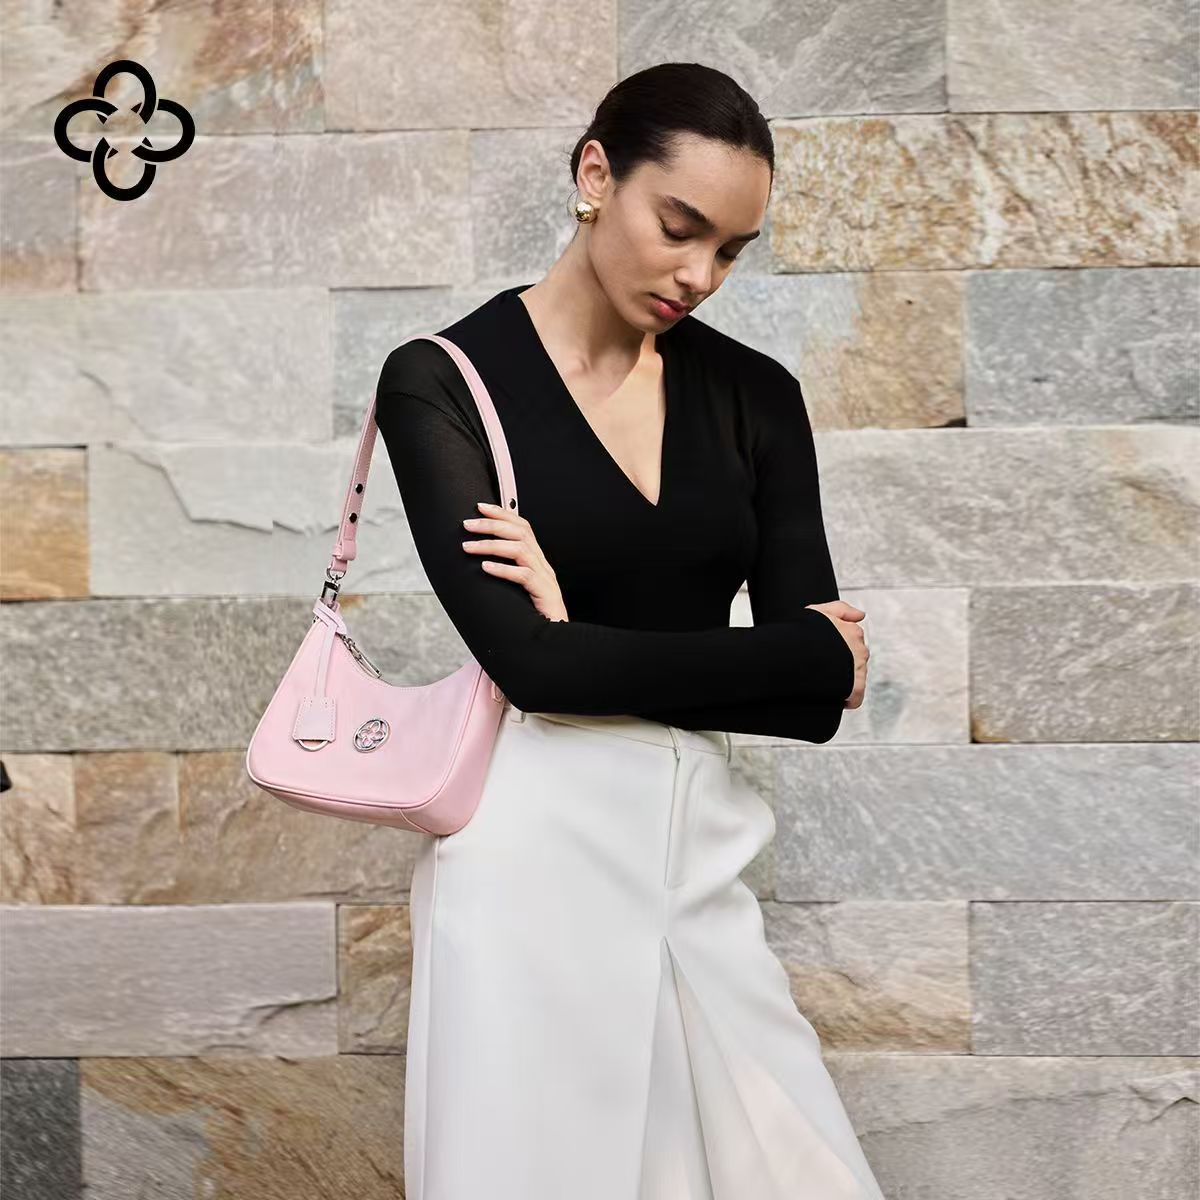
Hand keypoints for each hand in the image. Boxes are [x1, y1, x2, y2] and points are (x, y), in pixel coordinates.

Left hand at [461, 501, 568, 621]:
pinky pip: (524, 576)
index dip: (503, 513)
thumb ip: (506, 573)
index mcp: (537, 561)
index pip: (523, 526)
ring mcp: (546, 579)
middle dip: (492, 524)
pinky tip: (485, 568)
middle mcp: (543, 565)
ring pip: (520, 550)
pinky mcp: (545, 595)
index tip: (480, 507)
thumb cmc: (534, 617)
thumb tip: (478, 563)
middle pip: (521, 532)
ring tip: (468, 547)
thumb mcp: (518, 590)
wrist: (556, 642)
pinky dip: (503, 569)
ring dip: (491, 545)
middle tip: (467, 525)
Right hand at [805, 599, 868, 709]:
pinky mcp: (855, 687)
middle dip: (843, 665)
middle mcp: (860, 650)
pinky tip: (832, 696)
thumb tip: (861, 615)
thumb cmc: (805, 633)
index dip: (839, 649)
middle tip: (822, 668)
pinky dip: (846, 699)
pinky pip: (856, 698)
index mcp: (853, 631)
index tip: (825, 654)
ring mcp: (859, 669)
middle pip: (855, 661)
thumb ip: (841, 609)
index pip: (853, 643)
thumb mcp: (819, 611)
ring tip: (823, 681)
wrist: (797, 654)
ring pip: (856, 678)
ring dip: (843, 681)